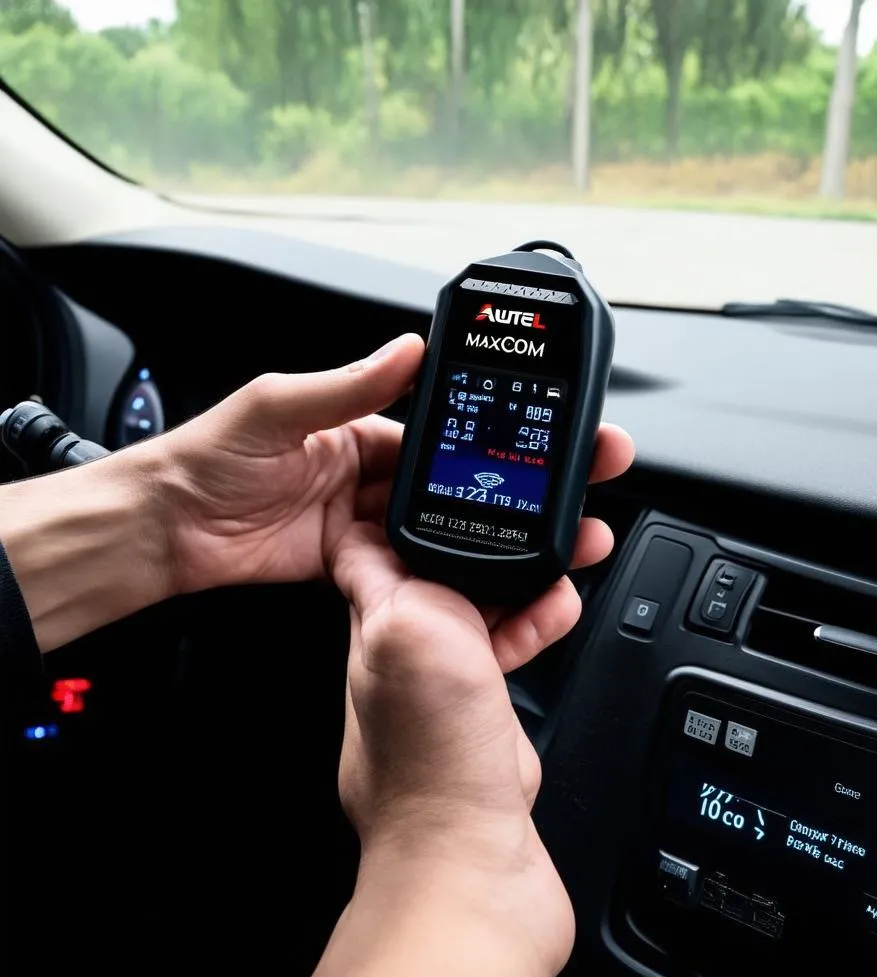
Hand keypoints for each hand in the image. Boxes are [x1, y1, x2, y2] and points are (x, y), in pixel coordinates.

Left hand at [156, 333, 631, 603]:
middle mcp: (364, 472)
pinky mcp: (350, 563)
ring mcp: (359, 520)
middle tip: (548, 487)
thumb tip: (406, 349)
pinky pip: (402, 562)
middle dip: (492, 481)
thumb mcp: (276, 407)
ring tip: (523, 530)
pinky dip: (434, 565)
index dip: (476, 430)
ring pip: (431, 522)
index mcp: (354, 425)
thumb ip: (344, 386)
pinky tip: (468, 567)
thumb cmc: (207, 457)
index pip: (430, 427)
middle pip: (442, 477)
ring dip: (471, 526)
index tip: (524, 432)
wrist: (167, 530)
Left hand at [288, 430, 633, 976]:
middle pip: (459, 552)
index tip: (473, 456)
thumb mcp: (403, 633)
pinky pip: (516, 638)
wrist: (468, 858)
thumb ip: (391, 571)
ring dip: (535, 562)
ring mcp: (449, 670)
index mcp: (382, 608)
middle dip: (505, 516)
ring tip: (576, 536)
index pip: (402, 523)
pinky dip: (542, 616)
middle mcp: (410, 635)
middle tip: (552, 488)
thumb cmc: (428, 761)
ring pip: (494, 592)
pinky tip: (562, 602)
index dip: (436, 485)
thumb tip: (371, 525)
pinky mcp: (484, 702)